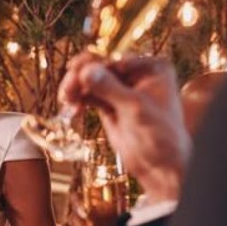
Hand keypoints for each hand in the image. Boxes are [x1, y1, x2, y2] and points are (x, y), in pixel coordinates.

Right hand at [59, 52, 190, 201]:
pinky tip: (72, 107)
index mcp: (152, 67)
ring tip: (66, 98)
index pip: (116, 59)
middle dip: (82, 76)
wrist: (160, 166)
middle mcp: (137, 73)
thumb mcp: (135, 109)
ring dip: (76, 87)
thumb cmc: (160, 136)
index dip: (95, 67)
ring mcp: (122, 88)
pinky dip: (79, 98)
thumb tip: (85, 70)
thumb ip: (110, 89)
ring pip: (91, 79)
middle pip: (101, 66)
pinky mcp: (110, 103)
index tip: (78, 74)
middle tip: (67, 88)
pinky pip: (89, 94)